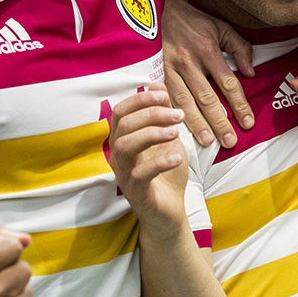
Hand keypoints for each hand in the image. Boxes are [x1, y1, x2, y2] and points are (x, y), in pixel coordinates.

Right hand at [107, 84, 189, 233]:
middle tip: (178, 114)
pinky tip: (177, 156)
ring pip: (125, 145)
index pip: (120, 111)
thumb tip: (157, 83)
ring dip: (153, 133)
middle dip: (152, 113)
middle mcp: (119, 155)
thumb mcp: (168, 138)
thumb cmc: (166, 174)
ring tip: (176, 132)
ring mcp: (124, 174)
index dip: (139, 99)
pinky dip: (160, 161)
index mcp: (124, 140)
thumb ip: (162, 114)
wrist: (170, 213)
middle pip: (123, 124)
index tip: (163, 94)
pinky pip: (141, 173)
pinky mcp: (136, 193)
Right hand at [162, 0, 254, 146]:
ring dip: (196, 123)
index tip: (248, 123)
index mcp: (207, 50)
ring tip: (208, 142)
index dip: (239, 104)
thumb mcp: (220, 26)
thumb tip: (250, 73)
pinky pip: (164, 98)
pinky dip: (171, 115)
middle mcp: (188, 61)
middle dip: (219, 121)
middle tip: (230, 141)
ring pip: (184, 101)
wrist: (159, 9)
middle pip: (206, 97)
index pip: (227, 82)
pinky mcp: (154, 72)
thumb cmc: (193, 21)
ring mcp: (169, 68)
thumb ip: (239, 47)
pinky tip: (177, 130)